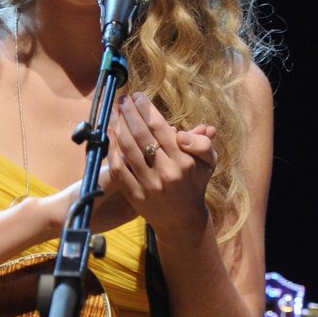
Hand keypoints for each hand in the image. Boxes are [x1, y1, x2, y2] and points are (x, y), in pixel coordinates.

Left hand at [107, 92, 216, 235]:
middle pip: (141, 135)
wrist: (181, 220)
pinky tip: (109, 135)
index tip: (138, 96)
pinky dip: (113, 150)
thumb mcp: (207, 163)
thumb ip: (202, 143)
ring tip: (114, 112)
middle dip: (129, 113)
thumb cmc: (194, 185)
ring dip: (118, 127)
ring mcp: (148, 185)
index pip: (160, 128)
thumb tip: (193, 129)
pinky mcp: (134, 195)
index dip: (146, 109)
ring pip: (128, 149)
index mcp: (183, 161)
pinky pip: (119, 168)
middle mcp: (166, 172)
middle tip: (123, 99)